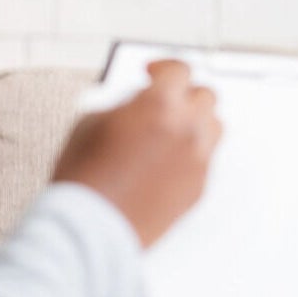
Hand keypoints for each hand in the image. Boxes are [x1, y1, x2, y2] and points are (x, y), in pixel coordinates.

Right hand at [52, 58, 222, 248]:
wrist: (90, 228)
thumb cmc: (84, 178)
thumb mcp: (91, 122)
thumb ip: (126, 104)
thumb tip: (141, 101)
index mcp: (161, 105)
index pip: (179, 70)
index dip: (164, 68)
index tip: (152, 72)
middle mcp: (188, 129)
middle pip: (204, 95)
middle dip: (183, 93)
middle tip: (163, 101)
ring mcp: (199, 159)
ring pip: (213, 125)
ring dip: (195, 121)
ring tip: (169, 130)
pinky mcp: (200, 186)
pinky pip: (206, 157)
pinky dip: (191, 152)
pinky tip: (167, 160)